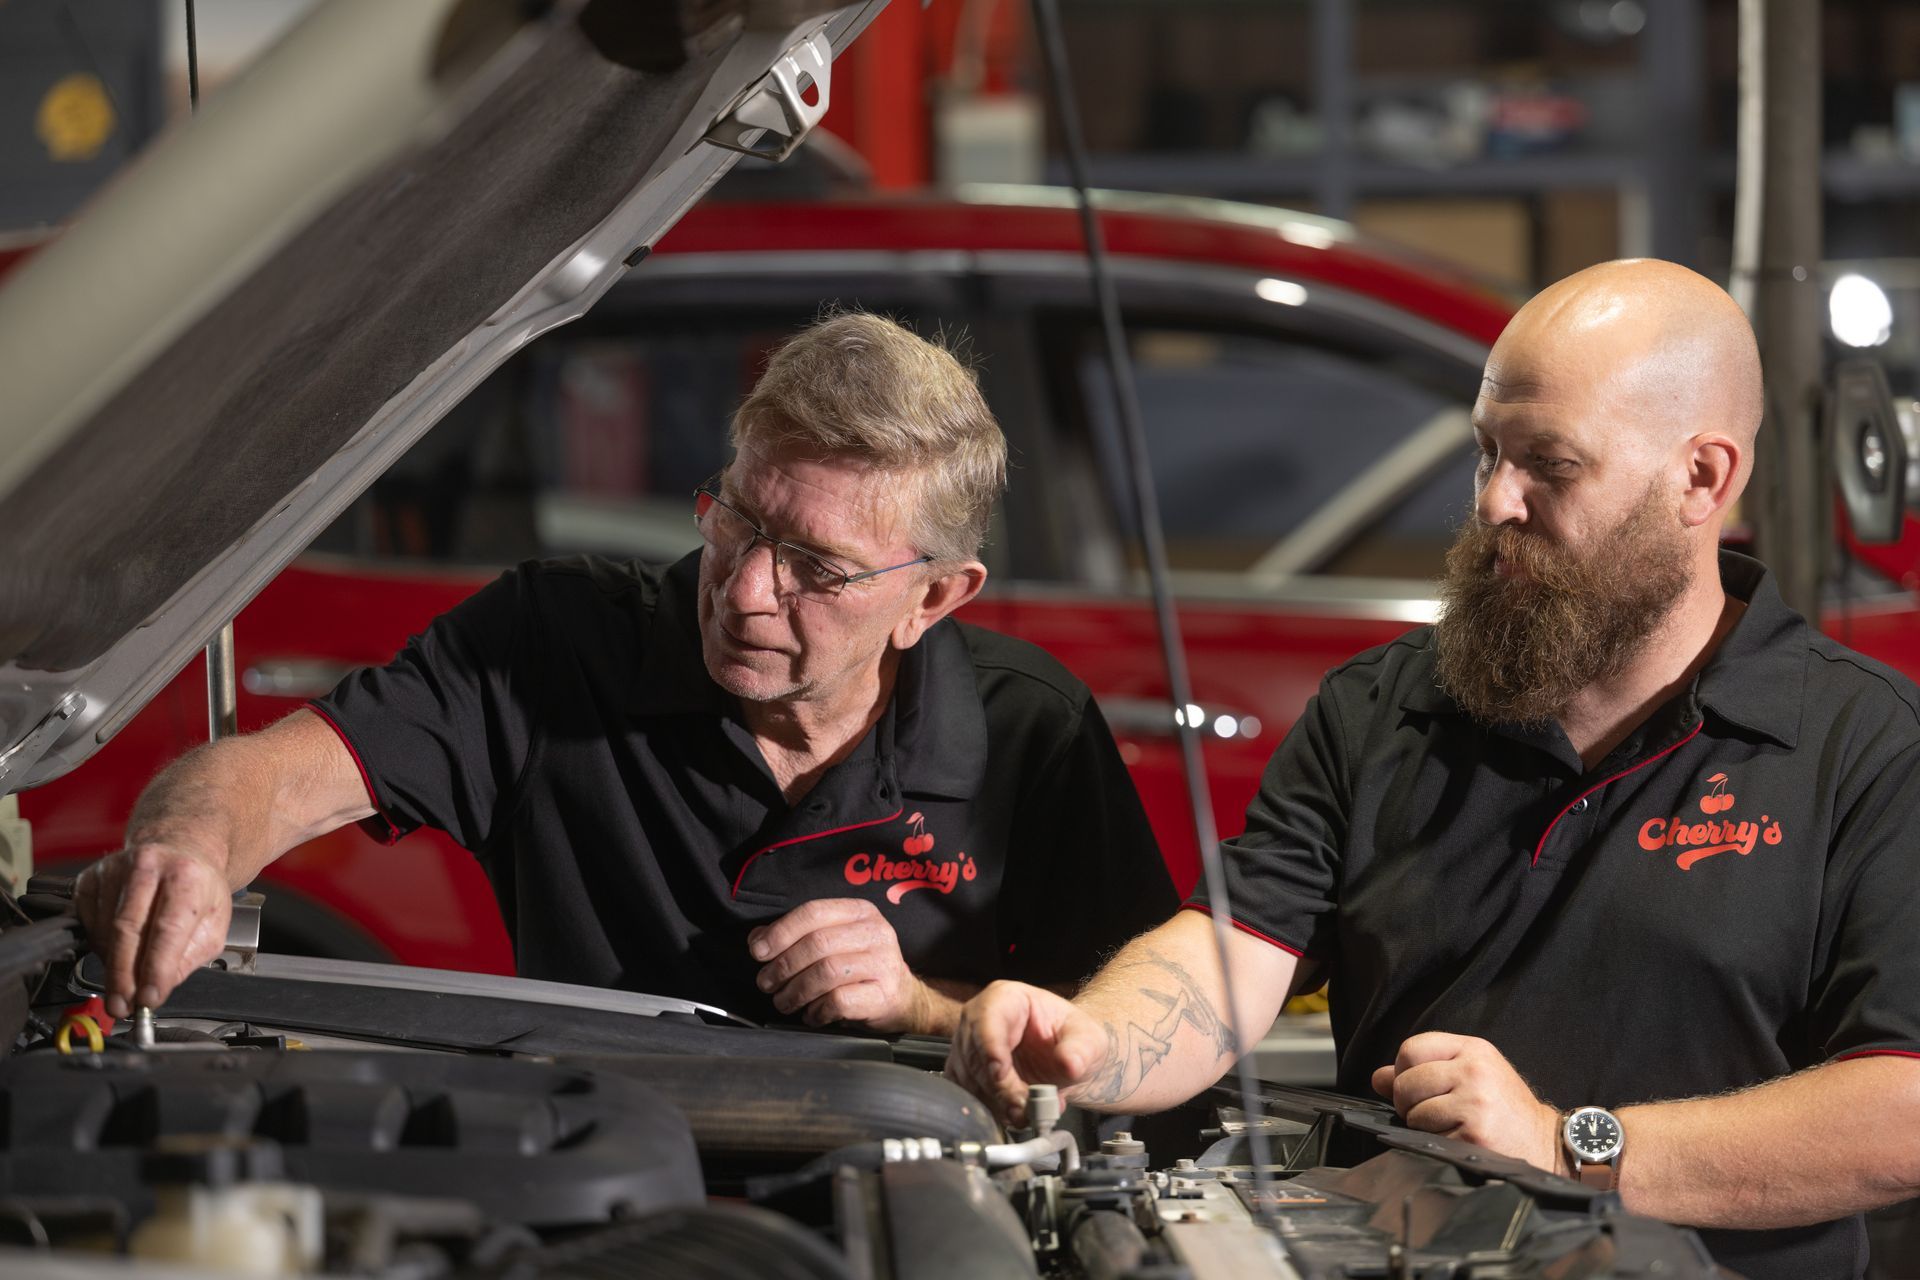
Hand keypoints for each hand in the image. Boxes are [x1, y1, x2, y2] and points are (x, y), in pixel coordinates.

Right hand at [73, 841, 233, 1019]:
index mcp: (186, 877)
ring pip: (104, 931)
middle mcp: (148, 866)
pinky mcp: (90, 877)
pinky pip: (87, 923)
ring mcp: (114, 869)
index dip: (156, 968)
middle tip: (123, 1006)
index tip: (149, 999)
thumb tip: (158, 988)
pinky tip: (118, 944)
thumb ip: (189, 958)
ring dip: (114, 963)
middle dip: (123, 976)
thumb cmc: (197, 889)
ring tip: (130, 970)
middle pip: (127, 930)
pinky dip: (100, 945)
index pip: (168, 929)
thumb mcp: (213, 924)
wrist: (180, 850)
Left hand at [749, 898, 927, 1031]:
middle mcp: (875, 932)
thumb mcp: (833, 942)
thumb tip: (758, 939)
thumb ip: (796, 936)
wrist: (904, 998)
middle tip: (767, 983)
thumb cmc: (860, 968)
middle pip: (817, 943)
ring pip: (826, 972)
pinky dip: (816, 1010)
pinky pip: (839, 1001)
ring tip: (784, 1001)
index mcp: (860, 912)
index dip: (780, 932)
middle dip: (783, 966)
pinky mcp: (884, 995)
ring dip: (796, 991)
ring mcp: (883, 964)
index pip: (814, 912)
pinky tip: (811, 1014)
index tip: (758, 952)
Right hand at [945, 980, 1109, 1127]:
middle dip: (1000, 1088)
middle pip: (975, 1056)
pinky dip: (992, 1110)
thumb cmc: (1073, 1039)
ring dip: (997, 1103)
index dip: (991, 1049)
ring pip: (970, 1081)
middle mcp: (978, 1020)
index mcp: (1005, 998)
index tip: (1001, 1076)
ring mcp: (968, 1048)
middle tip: (1025, 1109)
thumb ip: (1080, 1050)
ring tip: (1029, 1114)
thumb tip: (1069, 1064)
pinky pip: (969, 1097)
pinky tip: (1016, 1114)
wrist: (1068, 1058)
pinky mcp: (967, 1074)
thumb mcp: (1088, 1040)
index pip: (987, 1021)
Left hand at [1371, 1032, 1562, 1171]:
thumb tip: (1378, 1077)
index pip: (1411, 1048)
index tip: (1414, 1085)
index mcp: (1472, 1050)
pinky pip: (1429, 1137)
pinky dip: (1436, 1143)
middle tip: (1426, 1111)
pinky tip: (1458, 1139)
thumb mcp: (1470, 1075)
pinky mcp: (1473, 1133)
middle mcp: (1474, 1071)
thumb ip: (1423, 1070)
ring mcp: (1474, 1102)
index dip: (1403, 1070)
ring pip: (1414, 1113)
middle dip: (1407, 1102)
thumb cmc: (1504, 1107)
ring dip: (1421, 1126)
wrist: (1545, 1142)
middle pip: (1406, 1082)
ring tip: (1448, 1125)